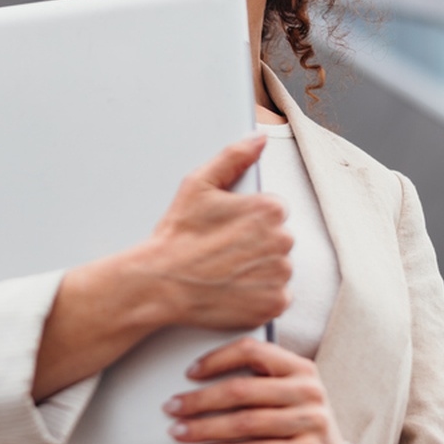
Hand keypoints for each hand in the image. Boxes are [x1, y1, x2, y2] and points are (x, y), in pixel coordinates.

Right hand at [134, 134, 293, 330]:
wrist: (161, 283)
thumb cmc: (178, 235)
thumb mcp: (198, 184)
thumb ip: (234, 157)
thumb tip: (258, 140)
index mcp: (269, 210)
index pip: (274, 212)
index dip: (248, 220)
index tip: (226, 230)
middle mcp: (282, 242)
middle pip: (278, 240)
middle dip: (255, 245)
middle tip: (222, 251)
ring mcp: (280, 275)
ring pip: (278, 268)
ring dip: (258, 270)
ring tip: (225, 271)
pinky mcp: (274, 304)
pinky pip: (276, 296)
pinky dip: (259, 296)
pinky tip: (233, 289)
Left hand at [163, 336, 360, 443]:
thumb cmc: (297, 431)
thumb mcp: (283, 400)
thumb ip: (255, 385)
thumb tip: (195, 383)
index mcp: (300, 368)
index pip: (253, 350)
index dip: (217, 359)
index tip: (189, 373)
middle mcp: (309, 391)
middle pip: (243, 389)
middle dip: (200, 399)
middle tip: (171, 407)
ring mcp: (313, 422)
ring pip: (245, 422)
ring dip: (205, 428)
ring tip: (178, 432)